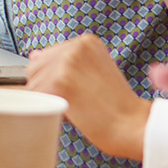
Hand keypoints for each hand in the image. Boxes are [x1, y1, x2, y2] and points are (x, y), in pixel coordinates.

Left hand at [26, 34, 150, 159]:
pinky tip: (73, 113)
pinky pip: (35, 99)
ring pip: (33, 86)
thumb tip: (33, 55)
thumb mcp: (92, 73)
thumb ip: (64, 63)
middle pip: (35, 70)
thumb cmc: (116, 106)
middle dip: (48, 89)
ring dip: (48, 101)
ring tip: (78, 106)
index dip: (55, 81)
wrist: (134, 126)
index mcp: (86, 41)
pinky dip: (47, 111)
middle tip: (79, 100)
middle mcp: (75, 46)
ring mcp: (67, 62)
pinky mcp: (60, 82)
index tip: (78, 90)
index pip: (46, 58)